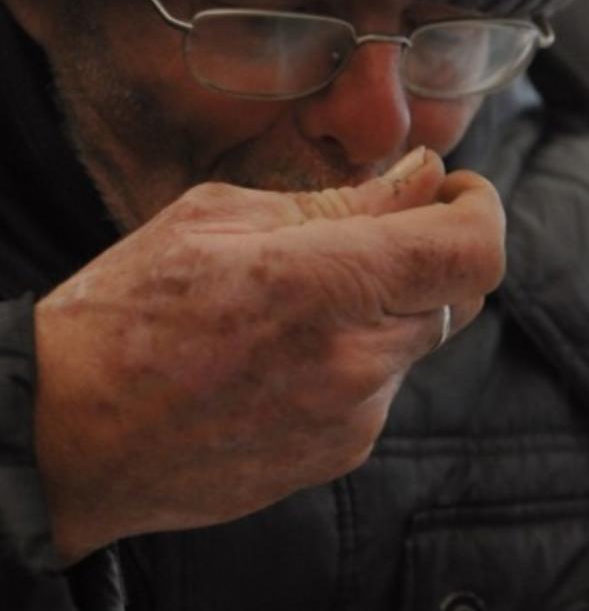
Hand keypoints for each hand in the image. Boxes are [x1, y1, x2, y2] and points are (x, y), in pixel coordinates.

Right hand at [33, 147, 504, 563]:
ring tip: (294, 305)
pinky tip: (281, 356)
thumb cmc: (124, 316)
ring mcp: (355, 415)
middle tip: (372, 232)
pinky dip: (355, 359)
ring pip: (419, 340)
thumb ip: (341, 201)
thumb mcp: (219, 219)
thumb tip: (422, 175)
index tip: (456, 190)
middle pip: (459, 292)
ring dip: (387, 309)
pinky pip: (381, 388)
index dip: (481, 209)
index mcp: (330, 282)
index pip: (475, 249)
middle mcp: (358, 357)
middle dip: (430, 252)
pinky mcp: (341, 453)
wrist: (67, 439)